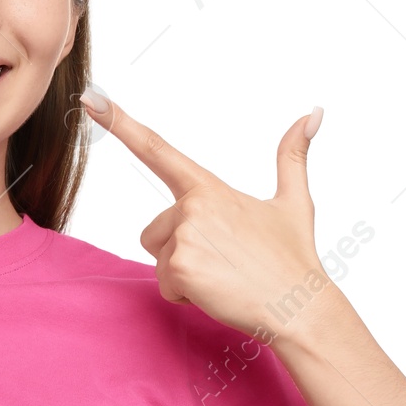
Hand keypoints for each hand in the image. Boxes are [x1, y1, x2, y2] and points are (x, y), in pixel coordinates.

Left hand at [80, 89, 330, 344]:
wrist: (300, 307)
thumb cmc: (293, 259)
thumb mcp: (294, 202)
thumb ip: (292, 156)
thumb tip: (313, 113)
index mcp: (210, 188)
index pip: (157, 149)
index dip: (121, 123)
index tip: (92, 99)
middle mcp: (193, 205)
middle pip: (156, 232)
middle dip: (182, 252)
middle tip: (225, 262)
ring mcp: (185, 235)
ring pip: (160, 259)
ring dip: (184, 274)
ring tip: (223, 276)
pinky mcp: (179, 266)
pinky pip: (165, 284)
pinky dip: (188, 294)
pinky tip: (218, 291)